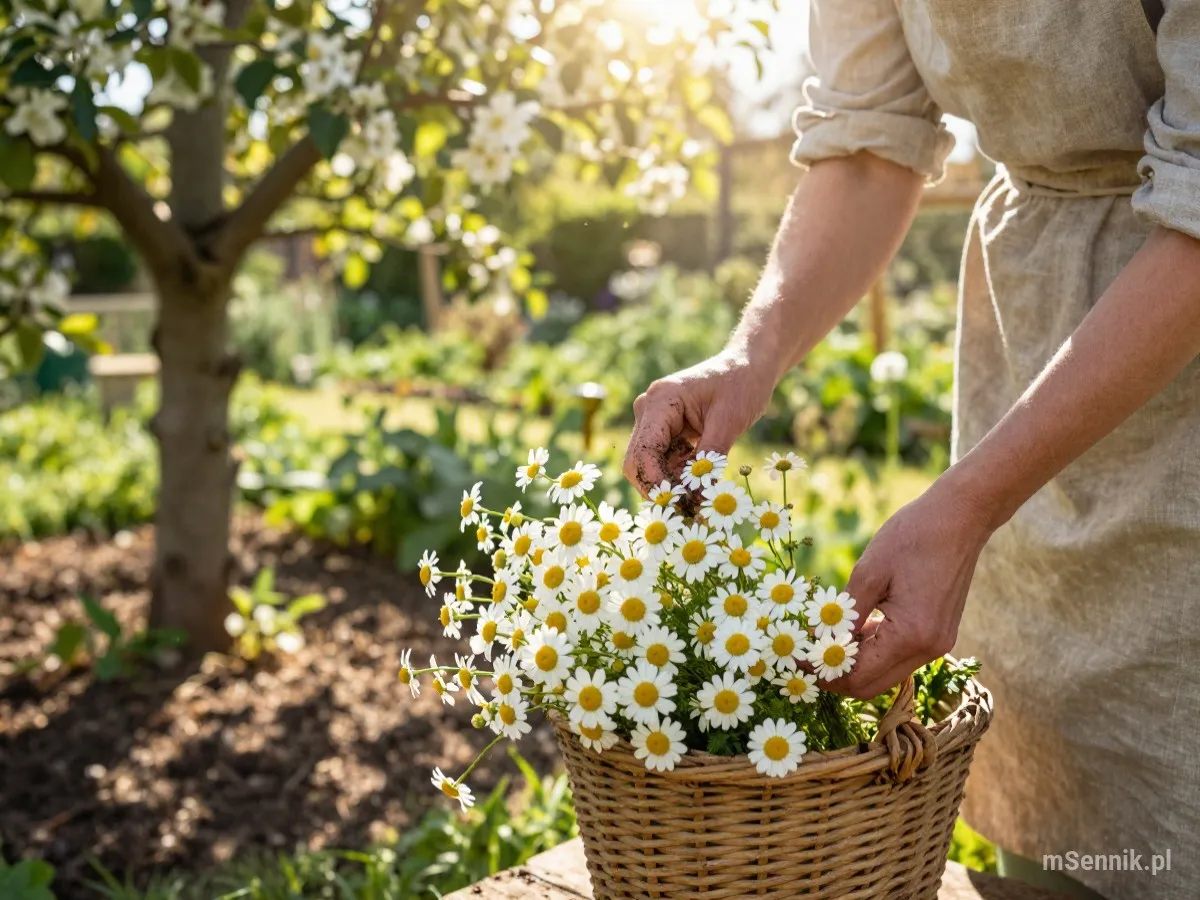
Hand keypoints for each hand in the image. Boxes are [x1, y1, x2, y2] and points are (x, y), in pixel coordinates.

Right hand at [623, 352, 776, 495]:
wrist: (748, 366)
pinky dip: (679, 480)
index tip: (683, 508)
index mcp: (660, 401)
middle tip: (691, 514)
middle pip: (638, 464)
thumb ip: (709, 459)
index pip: (643, 453)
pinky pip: (664, 463)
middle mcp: (648, 410)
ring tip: (701, 506)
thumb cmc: (741, 385)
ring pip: (650, 468)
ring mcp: (654, 422)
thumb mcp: (730, 422)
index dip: (658, 485)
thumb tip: (698, 498)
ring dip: (672, 488)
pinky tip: (701, 490)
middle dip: (661, 491)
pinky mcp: (664, 432)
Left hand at [824, 475, 993, 699]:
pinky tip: (854, 627)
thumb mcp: (868, 573)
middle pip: (872, 685)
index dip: (823, 674)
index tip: (796, 660)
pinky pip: (900, 655)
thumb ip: (843, 615)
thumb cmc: (913, 537)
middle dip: (837, 675)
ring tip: (824, 638)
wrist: (961, 517)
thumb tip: (818, 643)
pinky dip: (874, 649)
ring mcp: (937, 644)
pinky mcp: (938, 634)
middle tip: (806, 655)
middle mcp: (928, 649)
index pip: (858, 679)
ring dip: (855, 662)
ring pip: (885, 672)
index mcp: (911, 636)